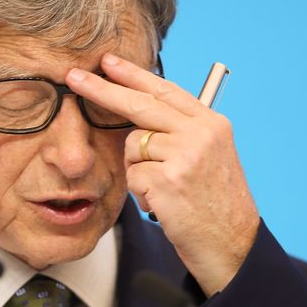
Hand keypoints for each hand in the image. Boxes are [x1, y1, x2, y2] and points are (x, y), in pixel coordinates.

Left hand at [66, 53, 259, 295]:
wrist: (233, 244)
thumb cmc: (215, 204)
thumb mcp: (209, 156)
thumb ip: (181, 131)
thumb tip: (139, 109)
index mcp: (211, 124)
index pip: (165, 89)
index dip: (133, 74)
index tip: (108, 62)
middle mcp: (200, 133)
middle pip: (139, 104)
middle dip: (102, 89)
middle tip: (74, 77)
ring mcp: (184, 155)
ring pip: (132, 146)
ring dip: (138, 170)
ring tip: (165, 190)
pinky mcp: (168, 179)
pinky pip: (132, 175)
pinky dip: (141, 192)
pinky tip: (164, 204)